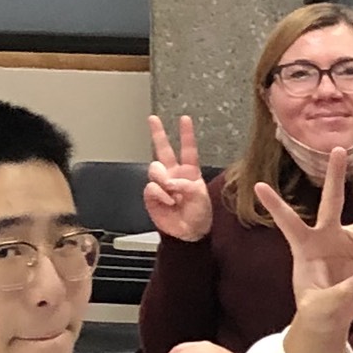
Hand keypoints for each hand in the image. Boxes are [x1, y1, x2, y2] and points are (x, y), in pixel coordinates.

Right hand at [142, 114, 214, 241]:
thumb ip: (186, 184)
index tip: (184, 119)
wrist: (189, 233)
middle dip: (158, 133)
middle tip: (153, 119)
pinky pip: (151, 187)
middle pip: (163, 150)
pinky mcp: (151, 195)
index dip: (186, 134)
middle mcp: (174, 174)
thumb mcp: (200, 197)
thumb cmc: (199, 215)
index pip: (188, 149)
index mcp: (189, 172)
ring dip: (163, 179)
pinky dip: (160, 195)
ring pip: (155, 169)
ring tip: (172, 193)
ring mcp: (161, 184)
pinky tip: (168, 202)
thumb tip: (168, 182)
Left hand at [254, 145, 352, 352]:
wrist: (333, 319)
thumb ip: (343, 294)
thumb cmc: (317, 311)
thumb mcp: (322, 308)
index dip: (275, 205)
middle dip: (335, 176)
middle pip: (333, 200)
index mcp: (305, 247)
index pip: (289, 221)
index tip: (258, 186)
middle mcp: (328, 237)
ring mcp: (348, 242)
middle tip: (338, 149)